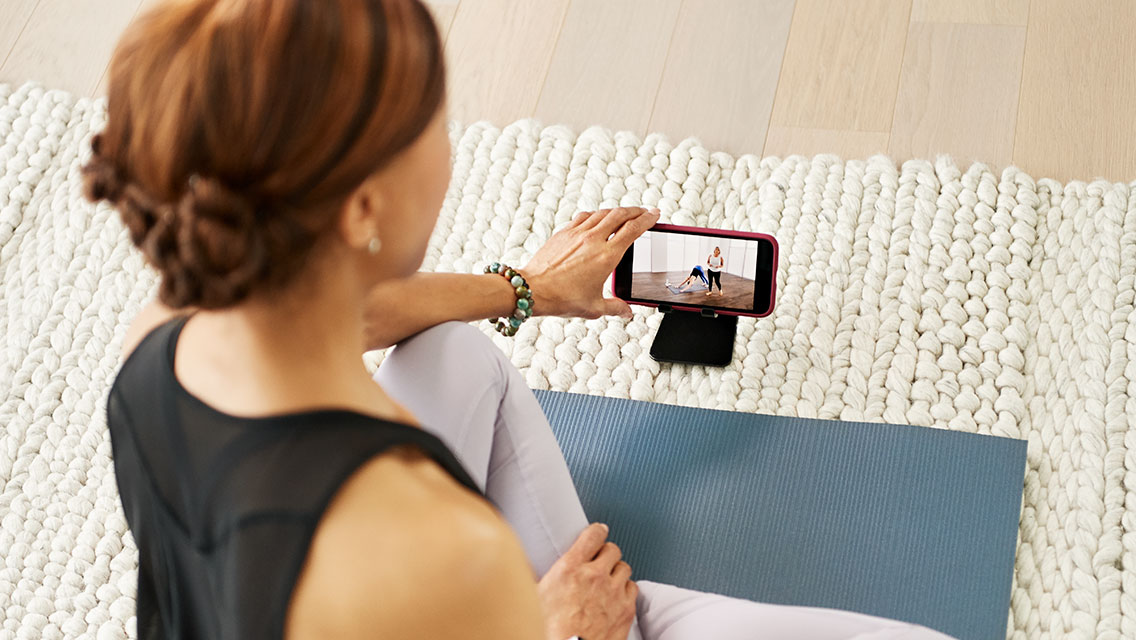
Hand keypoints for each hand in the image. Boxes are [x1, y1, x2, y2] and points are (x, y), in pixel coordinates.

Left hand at [521, 207, 659, 317]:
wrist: (534, 289)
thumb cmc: (561, 298)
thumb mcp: (593, 307)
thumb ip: (614, 307)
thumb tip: (626, 311)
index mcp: (606, 256)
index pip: (633, 229)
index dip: (647, 220)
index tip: (654, 215)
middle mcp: (593, 240)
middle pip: (620, 215)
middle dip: (635, 211)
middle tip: (643, 212)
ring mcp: (577, 233)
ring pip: (602, 213)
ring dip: (617, 211)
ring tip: (624, 214)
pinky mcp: (564, 233)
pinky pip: (584, 216)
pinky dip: (596, 214)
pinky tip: (596, 218)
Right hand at [537, 523, 637, 639]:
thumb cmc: (550, 631)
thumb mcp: (533, 598)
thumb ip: (537, 578)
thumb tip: (522, 570)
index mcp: (570, 569)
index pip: (593, 535)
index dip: (596, 531)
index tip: (597, 532)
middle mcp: (594, 576)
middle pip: (612, 549)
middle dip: (606, 553)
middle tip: (599, 561)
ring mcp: (613, 593)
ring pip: (624, 567)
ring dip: (616, 571)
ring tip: (607, 580)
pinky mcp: (626, 610)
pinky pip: (633, 588)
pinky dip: (626, 590)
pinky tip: (616, 597)